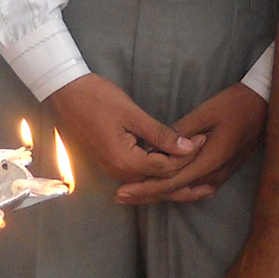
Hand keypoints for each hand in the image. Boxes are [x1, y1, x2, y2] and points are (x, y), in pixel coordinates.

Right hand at [46, 73, 200, 183]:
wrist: (66, 93)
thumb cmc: (98, 98)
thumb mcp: (132, 114)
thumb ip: (161, 135)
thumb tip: (188, 148)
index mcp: (125, 162)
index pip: (166, 169)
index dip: (188, 156)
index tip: (205, 139)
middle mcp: (119, 172)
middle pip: (159, 183)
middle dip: (185, 181)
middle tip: (213, 177)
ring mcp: (113, 170)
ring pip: (150, 182)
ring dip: (173, 181)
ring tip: (199, 178)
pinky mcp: (111, 163)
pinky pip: (140, 176)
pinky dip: (158, 175)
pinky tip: (173, 168)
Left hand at [118, 84, 267, 204]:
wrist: (266, 103)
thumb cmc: (235, 104)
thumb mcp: (205, 113)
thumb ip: (180, 132)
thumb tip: (155, 147)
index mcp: (211, 159)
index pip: (172, 181)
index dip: (146, 188)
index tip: (123, 191)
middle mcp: (217, 172)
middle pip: (177, 191)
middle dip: (148, 195)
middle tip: (122, 197)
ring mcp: (224, 173)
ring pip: (187, 190)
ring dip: (163, 192)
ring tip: (138, 194)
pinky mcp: (227, 169)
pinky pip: (199, 185)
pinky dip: (179, 188)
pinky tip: (167, 188)